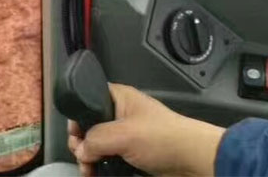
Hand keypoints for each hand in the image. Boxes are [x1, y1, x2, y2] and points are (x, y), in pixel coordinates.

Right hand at [67, 84, 224, 176]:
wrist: (192, 160)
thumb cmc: (162, 137)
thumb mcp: (124, 134)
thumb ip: (96, 139)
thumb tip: (81, 151)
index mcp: (120, 98)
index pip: (89, 99)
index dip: (79, 116)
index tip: (75, 134)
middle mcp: (121, 114)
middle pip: (90, 126)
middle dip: (82, 143)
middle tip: (82, 157)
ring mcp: (127, 135)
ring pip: (98, 146)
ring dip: (89, 159)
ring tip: (88, 171)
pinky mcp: (132, 154)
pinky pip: (109, 159)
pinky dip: (101, 167)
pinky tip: (96, 174)